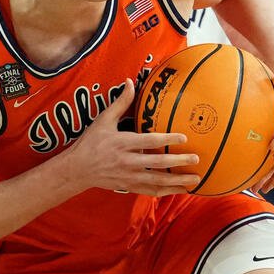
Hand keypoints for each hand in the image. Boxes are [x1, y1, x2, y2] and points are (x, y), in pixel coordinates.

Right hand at [63, 79, 199, 195]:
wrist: (76, 169)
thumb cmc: (90, 142)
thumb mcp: (103, 120)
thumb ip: (120, 102)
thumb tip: (130, 81)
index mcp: (122, 143)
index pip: (149, 141)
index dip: (168, 139)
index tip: (184, 137)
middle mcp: (126, 161)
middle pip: (157, 163)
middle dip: (178, 162)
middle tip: (196, 159)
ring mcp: (127, 176)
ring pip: (156, 181)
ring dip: (176, 181)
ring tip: (195, 179)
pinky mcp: (127, 186)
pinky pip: (149, 191)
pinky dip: (166, 192)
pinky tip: (180, 190)